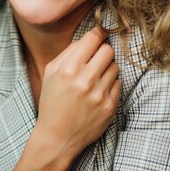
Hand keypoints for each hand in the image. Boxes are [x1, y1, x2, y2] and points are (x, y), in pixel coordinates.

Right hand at [15, 27, 120, 170]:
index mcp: (68, 69)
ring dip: (107, 69)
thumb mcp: (50, 73)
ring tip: (95, 78)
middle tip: (96, 59)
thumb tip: (88, 38)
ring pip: (115, 67)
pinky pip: (118, 84)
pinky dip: (110, 85)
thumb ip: (68, 52)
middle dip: (102, 51)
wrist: (57, 137)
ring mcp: (99, 94)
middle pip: (108, 50)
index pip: (92, 39)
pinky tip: (98, 91)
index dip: (97, 34)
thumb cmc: (52, 102)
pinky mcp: (110, 107)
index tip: (98, 35)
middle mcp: (85, 80)